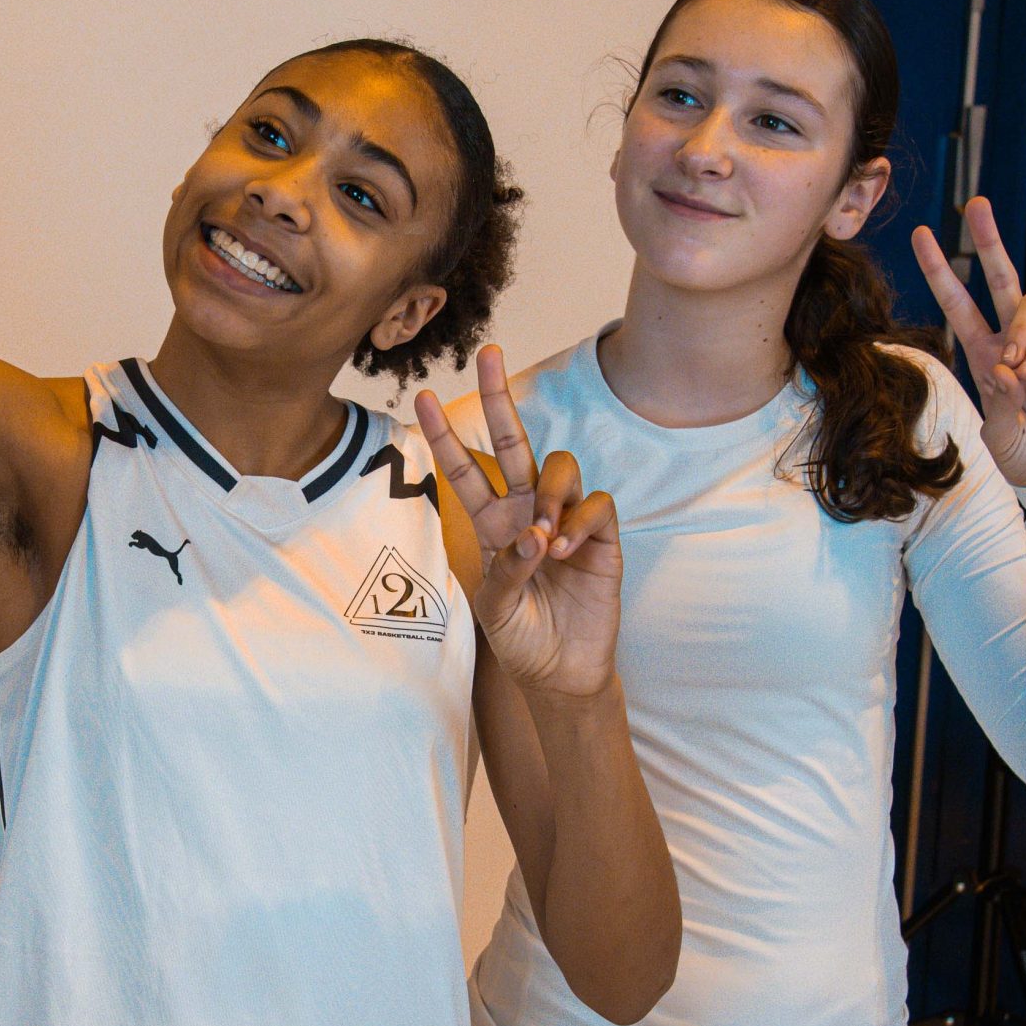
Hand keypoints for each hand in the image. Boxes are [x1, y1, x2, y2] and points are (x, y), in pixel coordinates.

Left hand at [416, 346, 622, 696]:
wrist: (562, 671)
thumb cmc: (521, 637)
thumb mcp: (495, 609)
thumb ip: (505, 570)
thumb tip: (531, 534)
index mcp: (492, 523)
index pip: (465, 470)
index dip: (446, 435)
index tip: (424, 397)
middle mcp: (527, 510)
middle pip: (513, 441)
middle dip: (500, 397)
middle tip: (489, 355)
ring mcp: (566, 519)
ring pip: (561, 466)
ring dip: (550, 494)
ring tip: (544, 540)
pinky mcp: (602, 536)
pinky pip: (596, 504)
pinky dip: (579, 522)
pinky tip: (566, 552)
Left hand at [913, 198, 1025, 484]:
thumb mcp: (999, 437)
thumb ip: (998, 406)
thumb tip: (1004, 367)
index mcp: (986, 355)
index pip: (959, 304)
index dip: (941, 271)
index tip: (921, 235)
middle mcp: (1015, 342)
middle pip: (1002, 279)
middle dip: (988, 241)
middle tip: (976, 205)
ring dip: (1018, 326)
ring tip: (1012, 360)